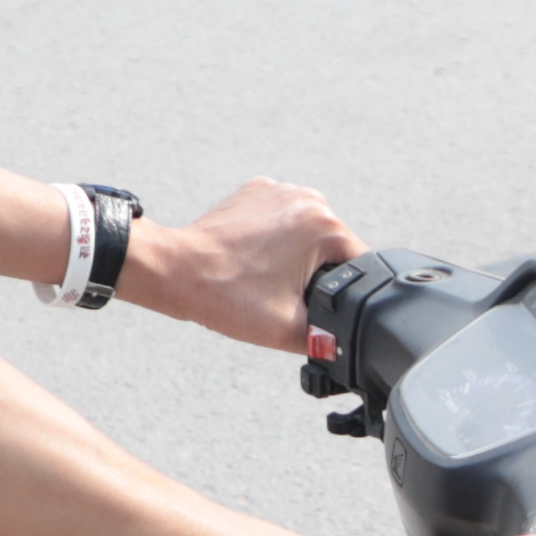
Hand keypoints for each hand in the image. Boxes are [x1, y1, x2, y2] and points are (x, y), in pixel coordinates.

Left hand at [115, 174, 356, 350]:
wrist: (175, 271)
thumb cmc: (225, 296)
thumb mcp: (290, 331)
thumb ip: (331, 340)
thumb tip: (346, 346)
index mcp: (325, 226)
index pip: (359, 267)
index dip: (345, 297)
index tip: (309, 307)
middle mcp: (308, 198)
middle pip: (334, 249)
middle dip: (317, 276)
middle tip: (280, 296)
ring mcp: (281, 189)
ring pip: (308, 236)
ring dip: (297, 258)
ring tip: (263, 278)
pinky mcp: (257, 191)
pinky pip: (282, 221)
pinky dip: (274, 241)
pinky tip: (252, 261)